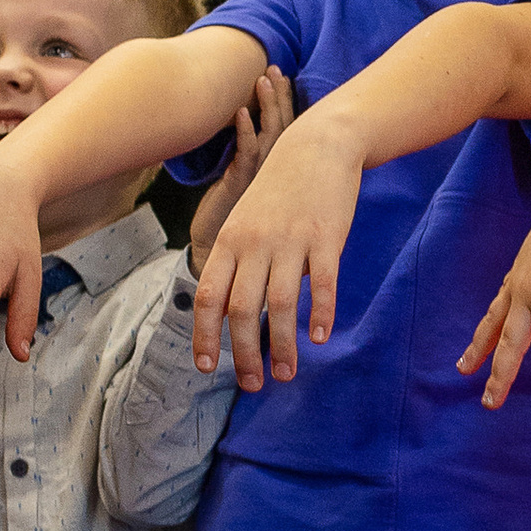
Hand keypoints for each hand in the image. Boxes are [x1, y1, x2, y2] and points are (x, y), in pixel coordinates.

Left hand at [184, 70, 294, 268]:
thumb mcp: (252, 203)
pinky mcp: (242, 187)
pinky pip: (246, 154)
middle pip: (282, 127)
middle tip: (277, 70)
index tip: (284, 77)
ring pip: (267, 135)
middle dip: (278, 98)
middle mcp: (275, 175)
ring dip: (264, 106)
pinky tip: (242, 113)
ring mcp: (260, 180)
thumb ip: (262, 182)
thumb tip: (269, 157)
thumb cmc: (240, 236)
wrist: (223, 263)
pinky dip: (245, 133)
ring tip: (264, 79)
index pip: (288, 132)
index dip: (285, 103)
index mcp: (281, 177)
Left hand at [189, 97, 364, 387]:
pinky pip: (322, 285)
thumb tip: (233, 310)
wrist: (319, 146)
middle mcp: (255, 243)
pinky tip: (319, 338)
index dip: (205, 335)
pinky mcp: (325, 238)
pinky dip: (320, 314)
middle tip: (252, 384)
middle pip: (241, 310)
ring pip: (279, 305)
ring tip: (285, 374)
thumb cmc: (281, 190)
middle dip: (244, 354)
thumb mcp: (246, 219)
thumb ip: (238, 261)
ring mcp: (290, 241)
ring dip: (280, 346)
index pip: (208, 296)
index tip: (207, 367)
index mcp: (230, 241)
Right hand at [458, 185, 530, 410]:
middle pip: (511, 342)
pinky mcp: (515, 278)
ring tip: (462, 371)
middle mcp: (526, 292)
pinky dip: (484, 328)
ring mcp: (517, 285)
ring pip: (493, 324)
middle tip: (491, 406)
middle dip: (501, 374)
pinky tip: (478, 343)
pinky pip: (495, 309)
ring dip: (478, 349)